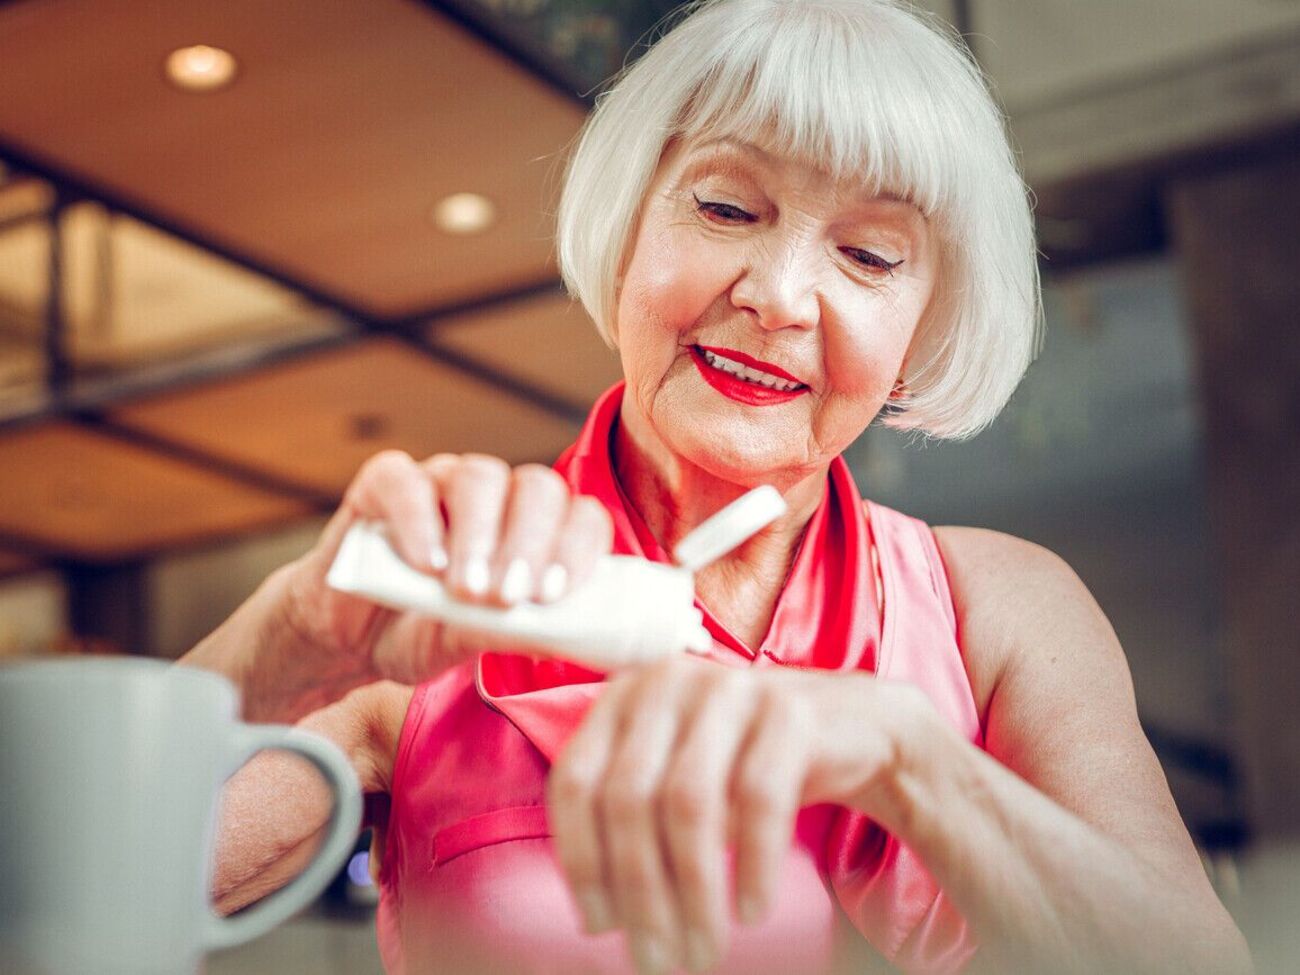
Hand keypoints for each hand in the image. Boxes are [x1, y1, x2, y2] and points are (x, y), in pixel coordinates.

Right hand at [283, 449, 613, 685]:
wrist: (352, 638)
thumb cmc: (425, 632)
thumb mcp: (470, 642)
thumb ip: (507, 632)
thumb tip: (555, 635)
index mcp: (535, 528)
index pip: (579, 515)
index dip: (576, 548)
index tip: (554, 595)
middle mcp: (497, 495)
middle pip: (536, 487)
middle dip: (529, 543)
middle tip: (508, 597)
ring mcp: (442, 481)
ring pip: (478, 476)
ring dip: (478, 534)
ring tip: (466, 590)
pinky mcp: (385, 483)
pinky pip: (405, 480)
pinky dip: (417, 521)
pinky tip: (424, 566)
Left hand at [546, 655, 931, 974]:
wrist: (849, 725)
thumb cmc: (741, 765)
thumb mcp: (674, 777)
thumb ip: (630, 824)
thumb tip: (599, 918)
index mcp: (622, 696)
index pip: (574, 782)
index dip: (581, 860)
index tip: (600, 926)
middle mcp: (666, 682)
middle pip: (629, 799)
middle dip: (639, 892)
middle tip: (658, 960)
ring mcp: (728, 689)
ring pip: (690, 803)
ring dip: (693, 892)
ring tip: (702, 951)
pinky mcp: (788, 711)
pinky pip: (760, 798)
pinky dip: (753, 866)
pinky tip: (750, 912)